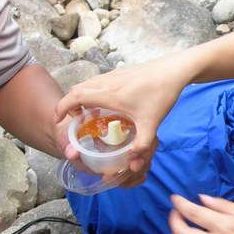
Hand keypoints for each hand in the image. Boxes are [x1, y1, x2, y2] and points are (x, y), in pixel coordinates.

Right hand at [54, 56, 189, 173]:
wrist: (175, 70)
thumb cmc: (162, 94)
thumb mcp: (152, 124)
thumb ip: (141, 145)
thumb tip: (133, 163)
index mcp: (108, 94)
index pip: (74, 97)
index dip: (61, 108)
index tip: (58, 120)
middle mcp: (106, 82)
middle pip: (76, 89)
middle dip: (69, 104)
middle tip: (74, 120)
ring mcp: (113, 75)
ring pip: (87, 84)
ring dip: (81, 97)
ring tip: (88, 114)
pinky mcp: (121, 73)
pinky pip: (98, 81)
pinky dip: (93, 92)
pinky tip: (107, 104)